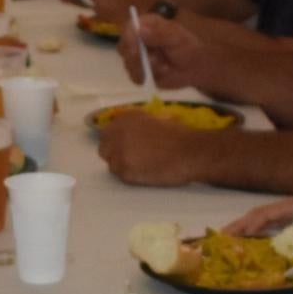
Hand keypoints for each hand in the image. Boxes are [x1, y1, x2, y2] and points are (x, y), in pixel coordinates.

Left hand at [97, 113, 217, 187]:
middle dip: (114, 153)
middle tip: (132, 159)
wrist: (188, 151)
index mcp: (125, 118)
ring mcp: (119, 152)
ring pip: (111, 164)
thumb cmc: (178, 135)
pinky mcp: (124, 170)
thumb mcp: (154, 119)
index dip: (115, 141)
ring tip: (143, 166)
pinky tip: (146, 172)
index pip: (107, 132)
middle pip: (104, 148)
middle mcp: (117, 132)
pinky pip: (120, 175)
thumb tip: (128, 133)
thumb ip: (137, 124)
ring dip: (123, 166)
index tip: (125, 147)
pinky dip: (131, 176)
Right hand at [124, 12, 214, 92]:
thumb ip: (159, 33)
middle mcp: (136, 40)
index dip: (129, 36)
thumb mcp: (176, 37)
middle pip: (123, 47)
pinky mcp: (138, 73)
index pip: (128, 27)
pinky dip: (150, 77)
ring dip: (147, 67)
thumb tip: (138, 29)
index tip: (135, 46)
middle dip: (136, 56)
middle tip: (153, 59)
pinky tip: (163, 73)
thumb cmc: (186, 47)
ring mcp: (136, 58)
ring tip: (165, 66)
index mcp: (145, 25)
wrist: (194, 67)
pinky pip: (136, 78)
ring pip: (129, 64)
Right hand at [229, 197, 292, 244]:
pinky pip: (267, 224)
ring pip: (260, 219)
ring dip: (244, 227)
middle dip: (239, 225)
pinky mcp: (290, 219)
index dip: (249, 224)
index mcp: (290, 205)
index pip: (264, 214)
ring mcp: (287, 213)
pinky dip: (255, 230)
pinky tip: (248, 240)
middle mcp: (285, 207)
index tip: (236, 235)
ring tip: (227, 239)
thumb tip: (291, 246)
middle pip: (256, 214)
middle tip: (220, 237)